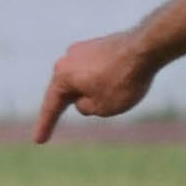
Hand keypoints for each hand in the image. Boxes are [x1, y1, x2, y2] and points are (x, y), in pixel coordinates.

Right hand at [35, 33, 156, 139]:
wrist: (147, 48)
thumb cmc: (122, 81)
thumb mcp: (101, 108)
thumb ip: (85, 107)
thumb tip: (83, 99)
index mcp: (62, 74)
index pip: (51, 105)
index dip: (45, 125)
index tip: (38, 141)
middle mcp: (68, 58)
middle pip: (66, 90)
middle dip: (72, 105)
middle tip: (69, 121)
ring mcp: (85, 48)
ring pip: (84, 80)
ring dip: (94, 92)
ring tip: (121, 94)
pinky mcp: (101, 45)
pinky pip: (98, 70)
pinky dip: (104, 81)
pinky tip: (123, 83)